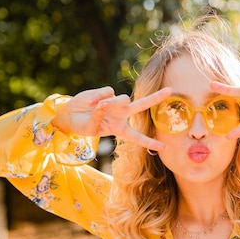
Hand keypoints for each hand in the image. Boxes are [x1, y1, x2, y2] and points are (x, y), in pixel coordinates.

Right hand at [53, 86, 171, 150]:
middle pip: (142, 105)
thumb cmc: (83, 126)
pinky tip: (90, 103)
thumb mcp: (91, 129)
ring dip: (113, 104)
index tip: (164, 148)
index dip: (150, 143)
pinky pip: (108, 93)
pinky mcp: (107, 93)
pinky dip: (98, 98)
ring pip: (124, 99)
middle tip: (170, 90)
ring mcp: (115, 103)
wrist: (70, 115)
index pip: (138, 137)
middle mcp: (122, 115)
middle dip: (155, 98)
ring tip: (97, 107)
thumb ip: (99, 118)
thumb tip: (105, 104)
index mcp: (120, 129)